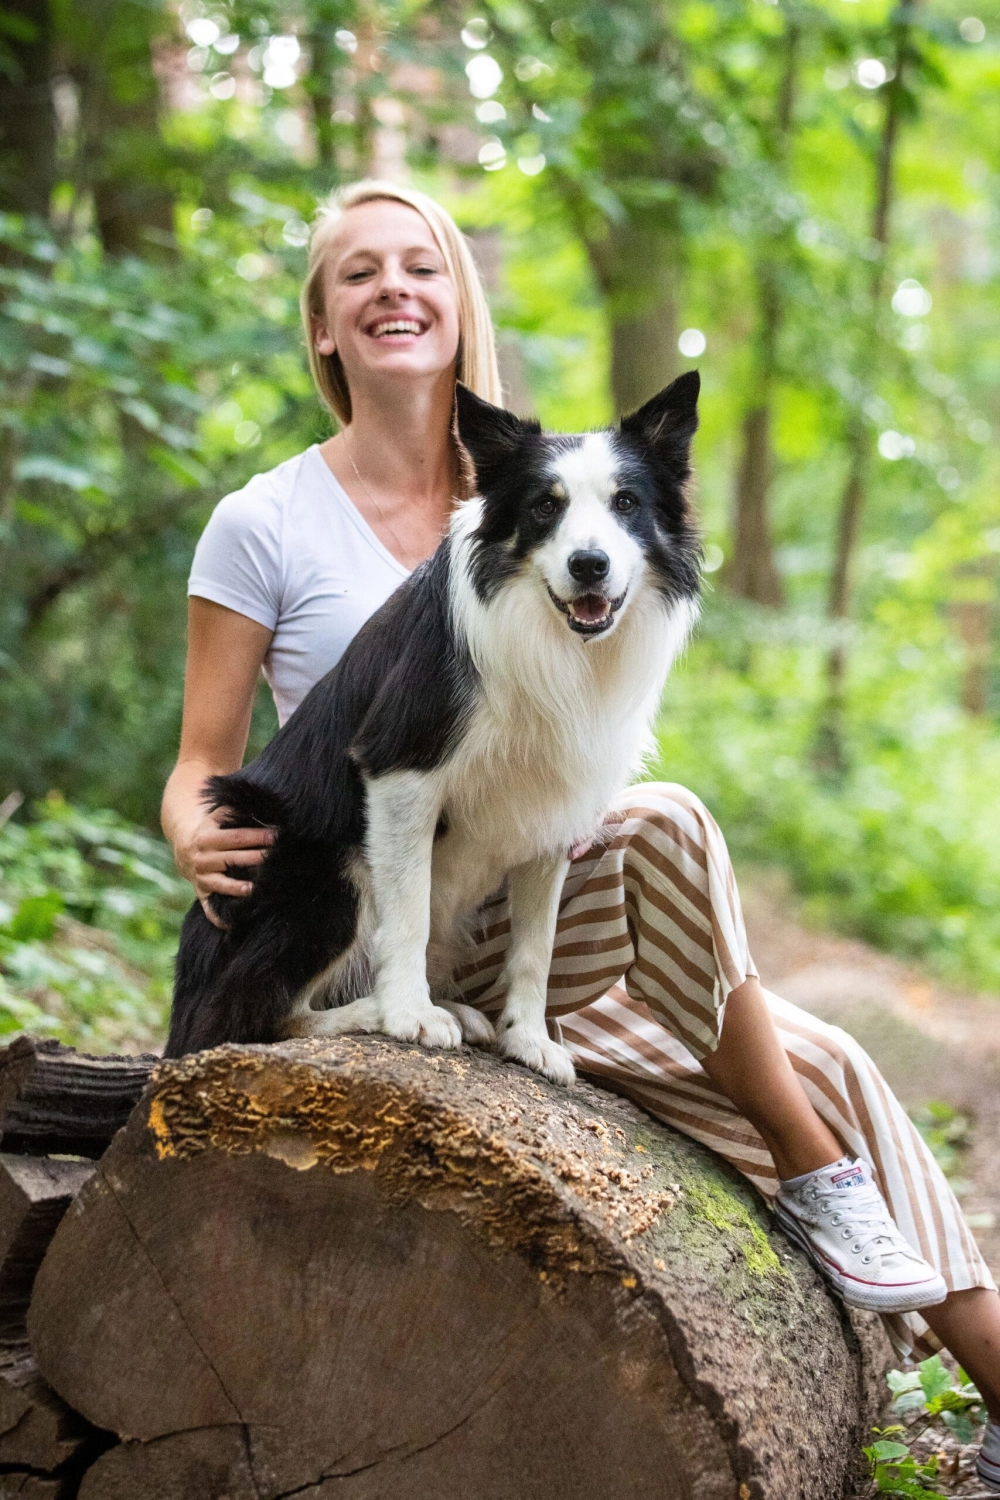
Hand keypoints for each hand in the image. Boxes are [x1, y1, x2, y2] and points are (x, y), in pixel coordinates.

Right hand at [177, 807, 273, 927]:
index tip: (277, 836)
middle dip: (255, 858)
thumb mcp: (218, 816)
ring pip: (221, 883)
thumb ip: (235, 811)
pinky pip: (208, 907)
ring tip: (253, 889)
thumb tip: (261, 806)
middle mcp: (202, 858)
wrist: (186, 848)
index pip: (237, 837)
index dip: (257, 836)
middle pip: (233, 859)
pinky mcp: (201, 893)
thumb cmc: (212, 829)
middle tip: (275, 859)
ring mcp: (201, 877)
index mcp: (207, 837)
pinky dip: (218, 917)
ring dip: (236, 887)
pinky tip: (231, 924)